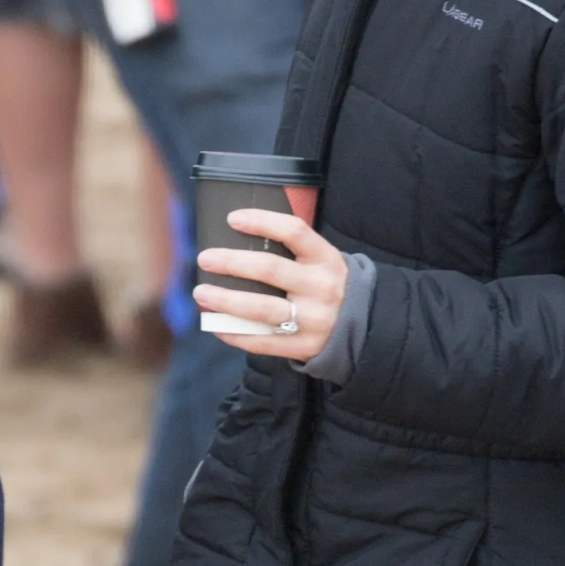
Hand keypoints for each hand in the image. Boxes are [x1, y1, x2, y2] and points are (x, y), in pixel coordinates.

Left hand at [195, 210, 347, 361]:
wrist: (363, 327)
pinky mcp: (305, 346)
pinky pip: (263, 342)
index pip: (294, 231)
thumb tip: (238, 238)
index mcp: (326, 258)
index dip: (262, 222)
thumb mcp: (322, 261)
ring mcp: (314, 319)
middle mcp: (322, 287)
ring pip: (262, 309)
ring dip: (226, 301)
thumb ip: (292, 251)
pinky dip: (235, 333)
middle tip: (204, 258)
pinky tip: (216, 325)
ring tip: (201, 293)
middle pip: (270, 269)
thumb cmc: (326, 285)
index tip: (232, 219)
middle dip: (232, 262)